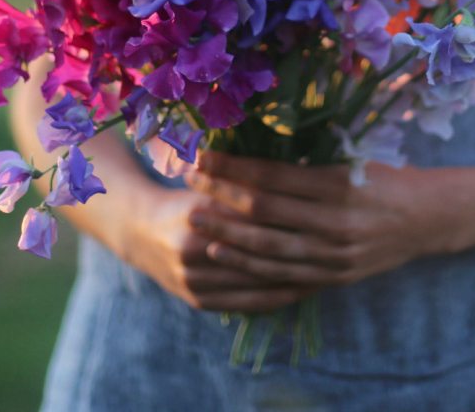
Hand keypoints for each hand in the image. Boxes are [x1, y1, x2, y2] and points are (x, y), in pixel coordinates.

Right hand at [120, 187, 313, 312]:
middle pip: (257, 254)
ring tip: (326, 272)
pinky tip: (299, 291)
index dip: (291, 220)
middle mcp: (193, 249)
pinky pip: (244, 304)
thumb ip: (247, 181)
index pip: (255, 219)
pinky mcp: (196, 300)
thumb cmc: (186, 197)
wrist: (139, 230)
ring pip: (253, 283)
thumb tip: (300, 170)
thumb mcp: (212, 182)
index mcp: (198, 212)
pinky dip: (274, 298)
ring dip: (292, 280)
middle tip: (334, 251)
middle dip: (298, 254)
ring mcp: (193, 279)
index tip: (323, 219)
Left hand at [186, 153, 442, 289]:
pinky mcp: (335, 276)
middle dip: (221, 196)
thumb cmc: (384, 178)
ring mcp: (335, 254)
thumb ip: (304, 162)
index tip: (203, 157)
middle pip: (264, 211)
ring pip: (269, 248)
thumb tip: (251, 149)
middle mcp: (335, 221)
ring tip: (196, 221)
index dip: (233, 167)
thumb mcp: (350, 160)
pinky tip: (223, 255)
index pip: (272, 176)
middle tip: (189, 183)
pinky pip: (284, 275)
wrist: (428, 219)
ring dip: (227, 235)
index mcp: (338, 184)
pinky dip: (249, 265)